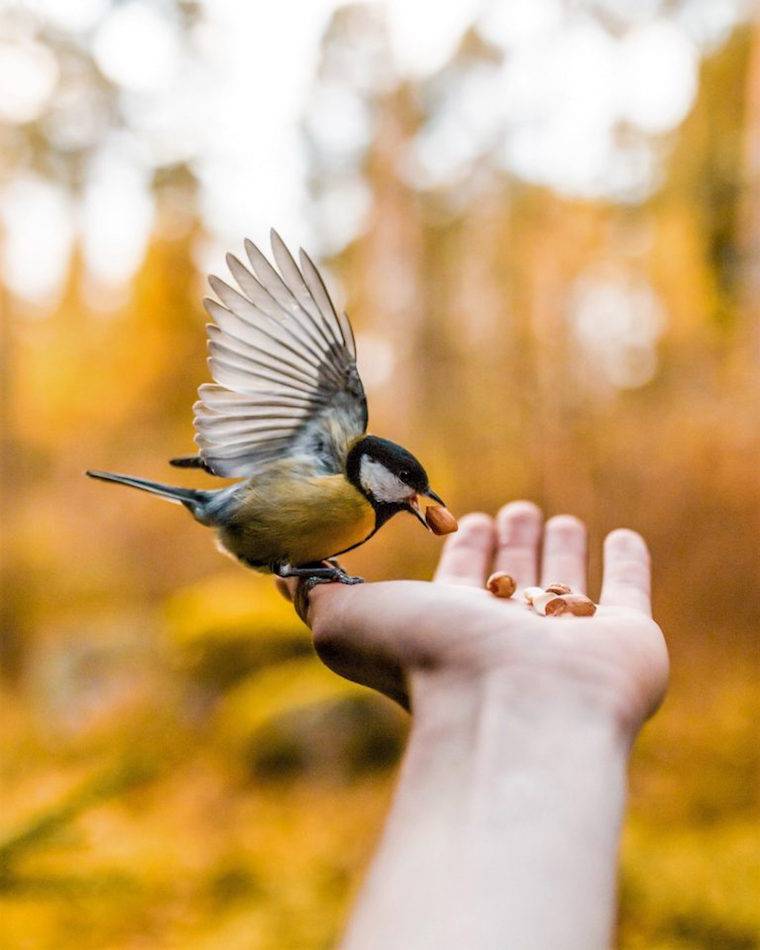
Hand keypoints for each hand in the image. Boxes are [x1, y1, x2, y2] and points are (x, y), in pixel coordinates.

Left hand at [282, 502, 667, 737]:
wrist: (509, 706)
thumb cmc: (425, 662)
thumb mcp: (346, 620)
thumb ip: (316, 593)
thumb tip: (278, 574)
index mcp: (453, 627)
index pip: (460, 581)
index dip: (463, 551)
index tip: (462, 517)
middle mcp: (509, 635)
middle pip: (511, 581)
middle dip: (509, 544)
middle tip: (514, 510)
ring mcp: (567, 641)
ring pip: (563, 585)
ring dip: (558, 550)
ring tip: (553, 518)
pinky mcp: (624, 641)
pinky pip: (628, 593)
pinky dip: (628, 565)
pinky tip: (622, 537)